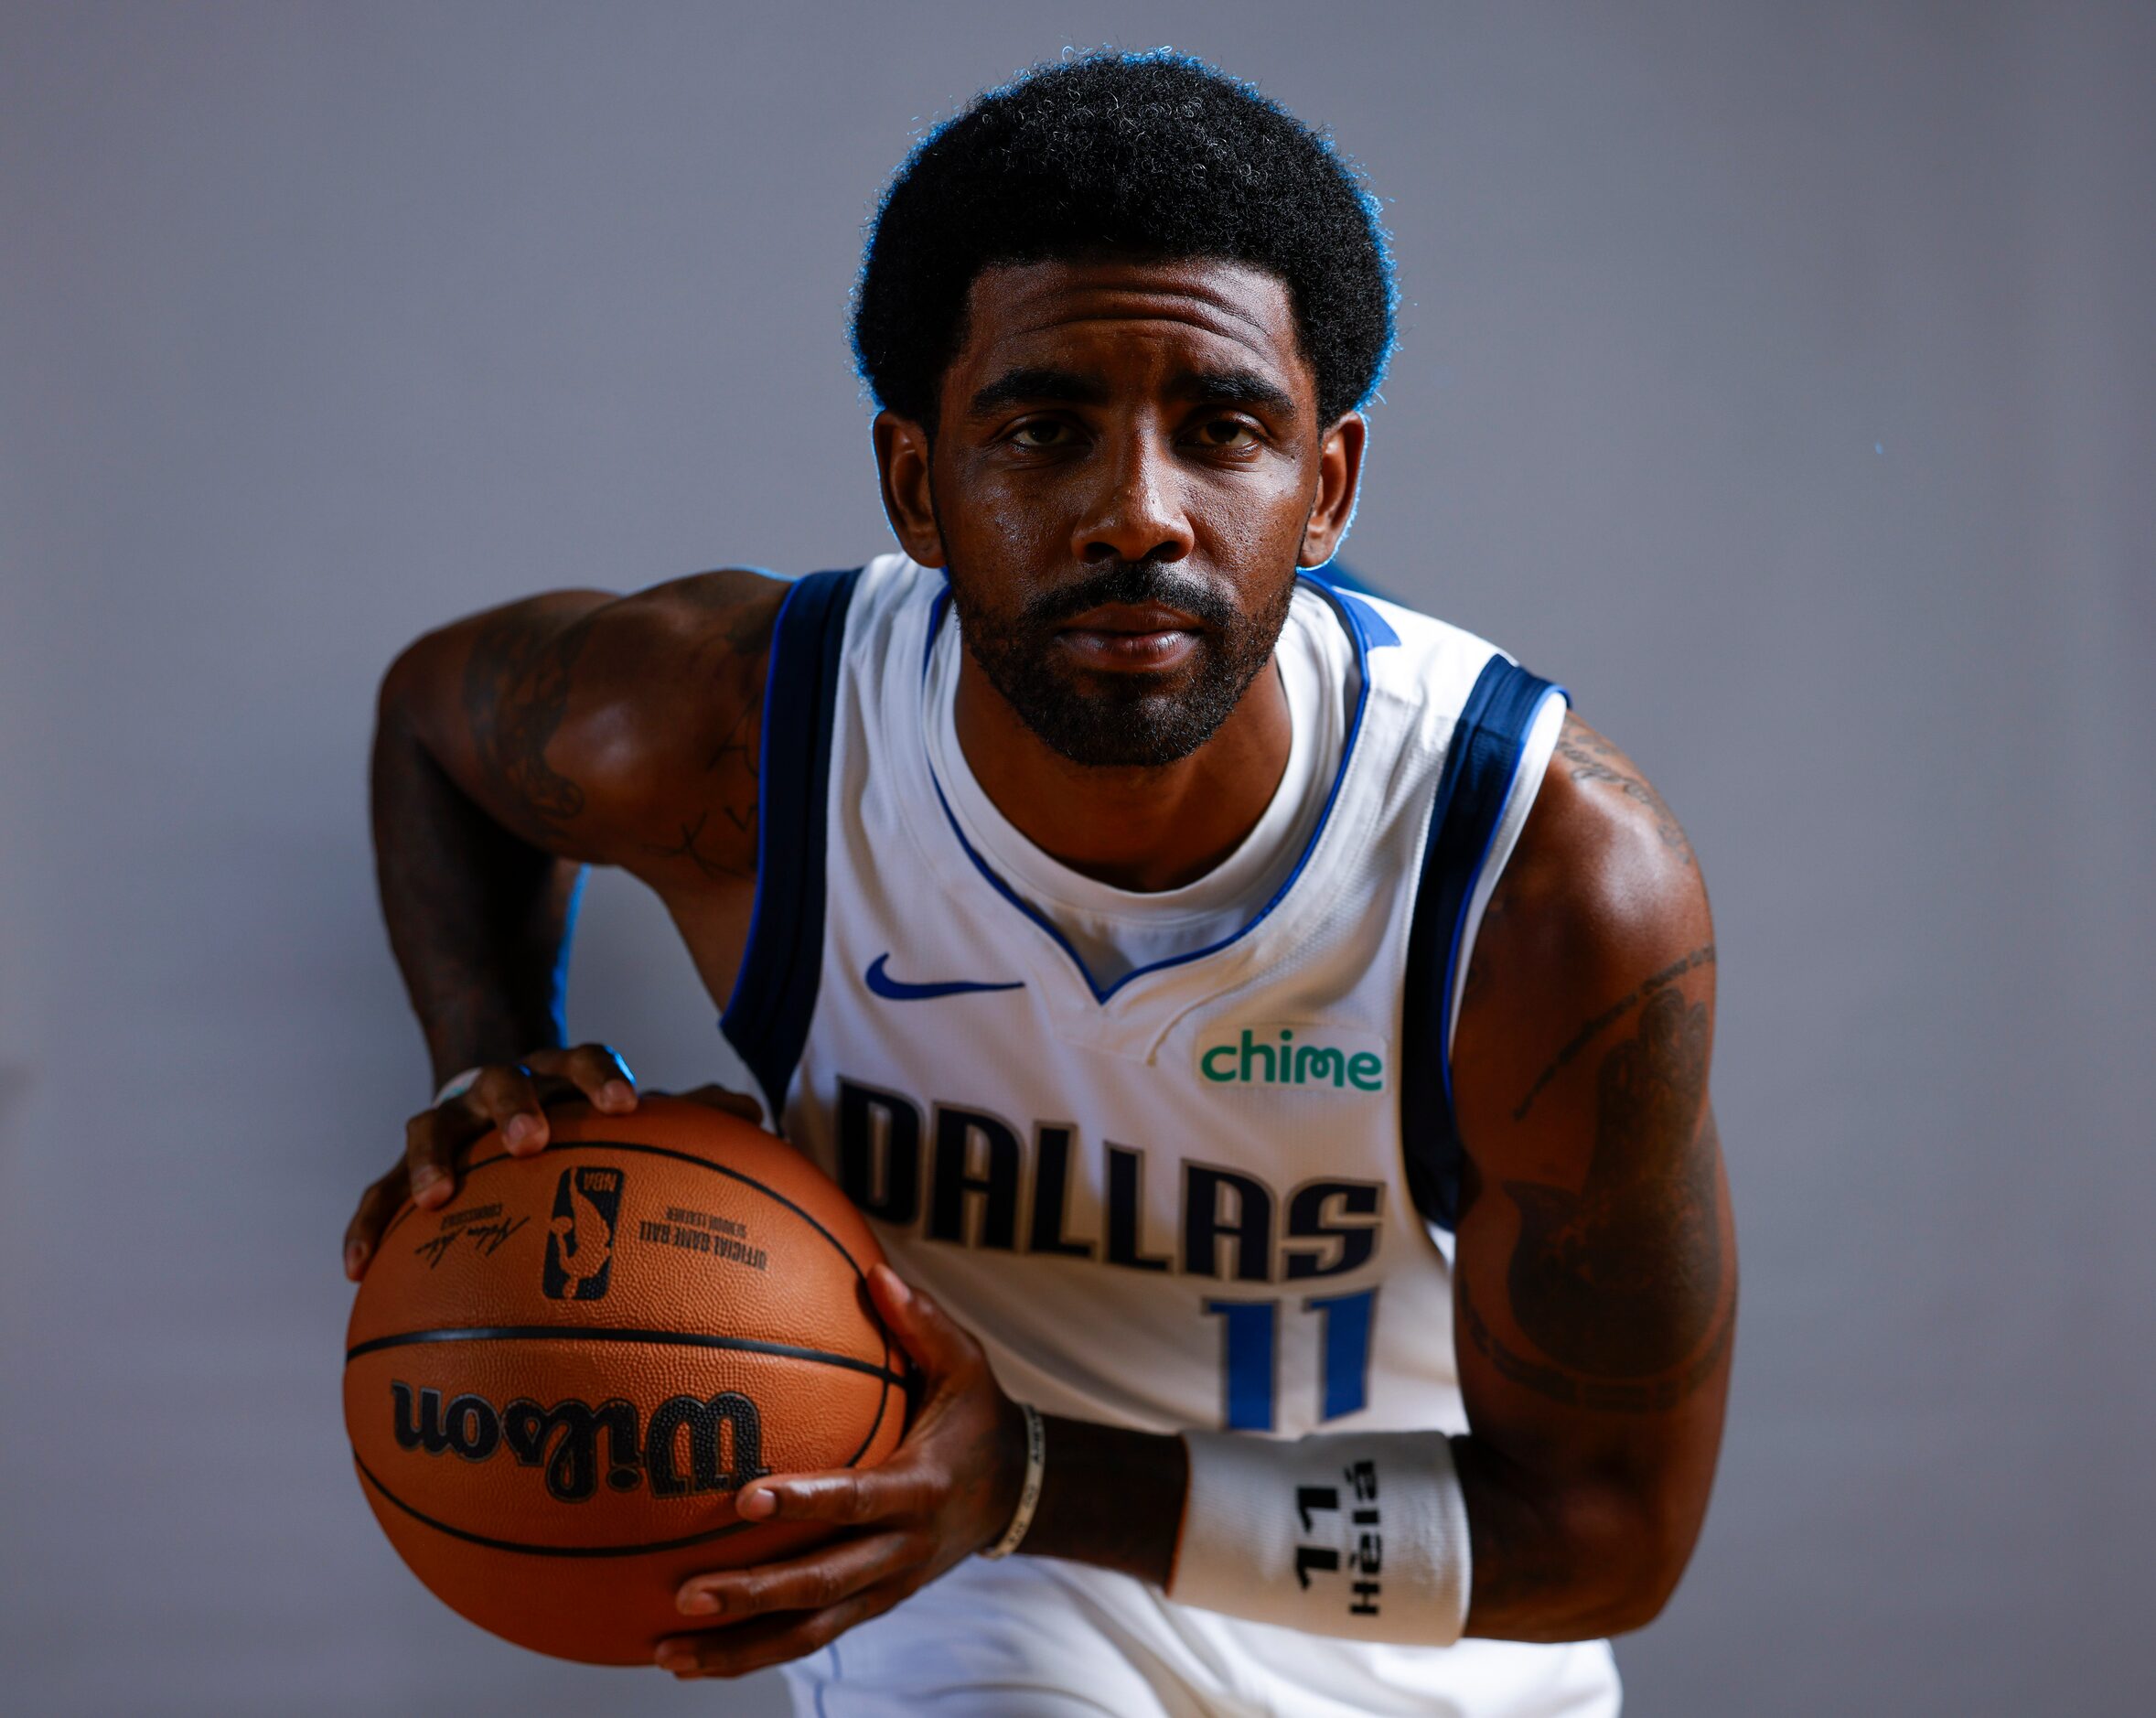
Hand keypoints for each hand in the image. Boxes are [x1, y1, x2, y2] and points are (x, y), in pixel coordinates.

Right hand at [341, 1043, 744, 1281]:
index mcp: (559, 1077)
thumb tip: (760, 1118)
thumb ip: (688, 1118)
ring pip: (428, 1127)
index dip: (604, 1077)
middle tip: (534, 1141)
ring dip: (430, 1159)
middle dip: (516, 1109)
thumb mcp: (624, 1115)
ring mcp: (446, 1124)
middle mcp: (499, 1091)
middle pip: (503, 1083)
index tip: (629, 1105)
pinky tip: (356, 1270)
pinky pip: (375, 1192)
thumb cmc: (579, 1123)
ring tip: (437, 1199)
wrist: (492, 1090)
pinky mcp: (401, 1167)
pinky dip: (366, 1224)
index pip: (584, 1060)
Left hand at [655, 1264, 1023, 1679]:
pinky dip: (750, 1654)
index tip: (745, 1498)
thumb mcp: (966, 1366)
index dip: (803, 1502)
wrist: (1017, 1494)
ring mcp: (885, 1588)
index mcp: (920, 1489)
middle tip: (685, 1593)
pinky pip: (808, 1638)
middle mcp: (902, 1551)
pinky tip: (688, 1660)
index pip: (855, 1500)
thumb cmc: (977, 1416)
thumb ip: (922, 1322)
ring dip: (737, 1648)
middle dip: (754, 1595)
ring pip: (809, 1632)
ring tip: (666, 1652)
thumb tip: (872, 1269)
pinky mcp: (871, 1606)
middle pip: (823, 1585)